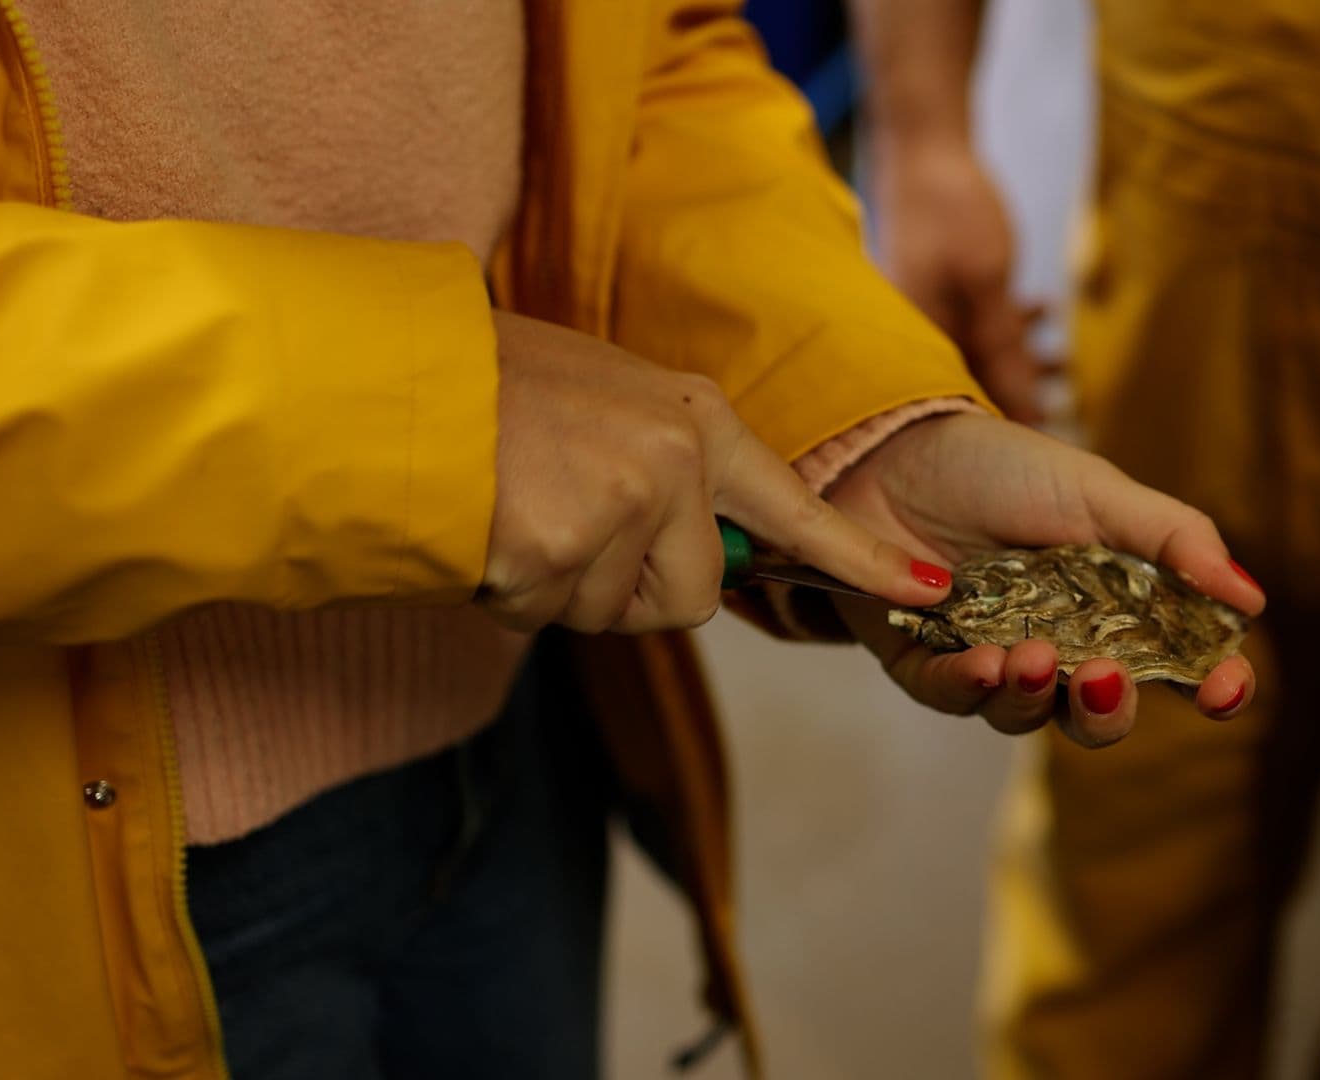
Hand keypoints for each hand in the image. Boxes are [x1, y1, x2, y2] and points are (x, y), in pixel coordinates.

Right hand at [480, 311, 949, 632]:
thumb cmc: (484, 392)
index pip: (795, 507)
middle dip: (626, 591)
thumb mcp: (601, 405)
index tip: (930, 586)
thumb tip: (677, 540)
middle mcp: (678, 459)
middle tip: (557, 523)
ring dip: (561, 589)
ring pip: (616, 613)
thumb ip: (659, 467)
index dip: (862, 557)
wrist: (389, 380)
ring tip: (514, 509)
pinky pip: (552, 614)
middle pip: (691, 595)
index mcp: (692, 419)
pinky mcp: (569, 547)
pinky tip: (487, 527)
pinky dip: (512, 590)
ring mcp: (628, 502)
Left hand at [826, 413, 1264, 746]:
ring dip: (1034, 696)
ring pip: (1027, 718)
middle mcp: (1061, 644)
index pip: (1177, 665)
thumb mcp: (1096, 489)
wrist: (888, 446)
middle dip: (1110, 710)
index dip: (1211, 686)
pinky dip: (970, 686)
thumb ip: (1174, 538)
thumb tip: (1252, 600)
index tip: (1223, 689)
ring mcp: (993, 660)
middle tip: (1105, 677)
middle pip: (1101, 716)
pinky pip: (953, 698)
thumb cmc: (998, 465)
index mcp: (1116, 607)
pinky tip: (982, 659)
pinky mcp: (927, 665)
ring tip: (1032, 655)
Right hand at [872, 139, 1051, 423]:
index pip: (962, 405)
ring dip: (1022, 359)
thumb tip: (1025, 413)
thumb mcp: (986, 282)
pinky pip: (976, 322)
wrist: (924, 144)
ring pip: (978, 353)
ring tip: (1062, 361)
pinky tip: (1041, 308)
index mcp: (918, 342)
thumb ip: (1004, 350)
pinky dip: (1011, 324)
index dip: (1007, 424)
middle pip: (969, 384)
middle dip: (1018, 396)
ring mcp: (925, 310)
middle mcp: (915, 334)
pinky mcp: (937, 289)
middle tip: (1064, 403)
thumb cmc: (951, 209)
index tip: (1046, 442)